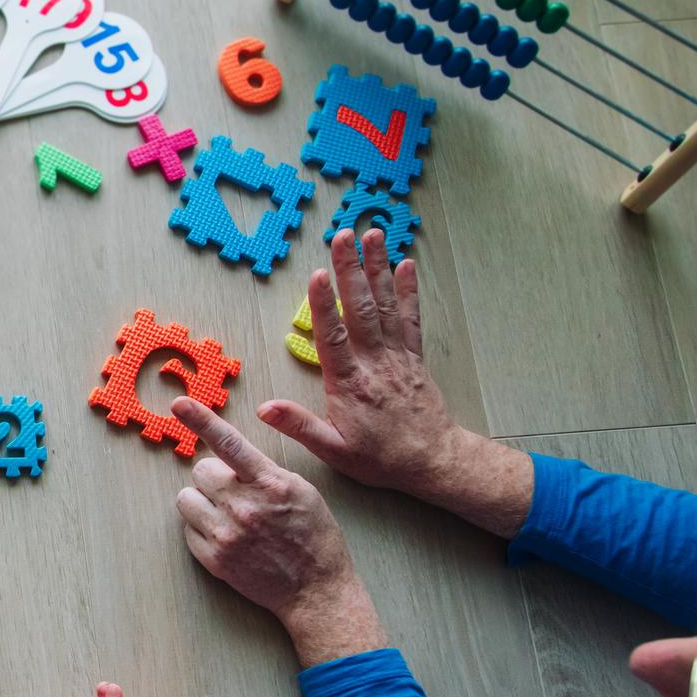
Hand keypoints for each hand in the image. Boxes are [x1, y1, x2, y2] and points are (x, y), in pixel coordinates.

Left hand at [171, 397, 385, 666]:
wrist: (317, 591)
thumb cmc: (315, 537)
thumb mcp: (302, 491)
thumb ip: (266, 472)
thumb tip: (232, 458)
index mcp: (270, 483)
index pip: (229, 443)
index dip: (201, 420)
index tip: (180, 404)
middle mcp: (244, 506)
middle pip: (201, 471)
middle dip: (214, 478)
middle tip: (235, 494)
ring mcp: (226, 534)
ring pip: (187, 499)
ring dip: (202, 502)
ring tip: (227, 515)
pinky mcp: (214, 559)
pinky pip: (188, 529)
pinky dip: (201, 529)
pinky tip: (227, 537)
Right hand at [258, 230, 531, 536]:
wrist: (432, 461)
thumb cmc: (380, 458)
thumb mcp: (333, 450)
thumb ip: (299, 426)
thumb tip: (265, 408)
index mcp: (350, 384)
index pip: (333, 337)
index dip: (323, 306)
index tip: (317, 275)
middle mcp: (375, 362)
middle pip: (360, 309)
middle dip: (350, 270)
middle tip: (343, 236)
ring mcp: (397, 356)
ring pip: (384, 305)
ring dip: (377, 268)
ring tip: (372, 235)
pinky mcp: (413, 356)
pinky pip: (411, 317)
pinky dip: (408, 290)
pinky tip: (405, 264)